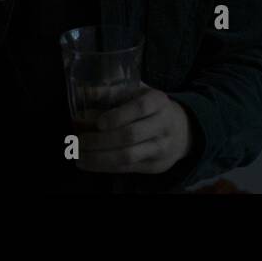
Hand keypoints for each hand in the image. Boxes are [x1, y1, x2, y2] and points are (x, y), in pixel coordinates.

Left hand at [75, 85, 193, 174]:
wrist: (183, 130)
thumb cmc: (152, 108)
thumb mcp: (138, 93)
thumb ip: (111, 92)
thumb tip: (81, 92)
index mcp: (158, 101)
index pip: (140, 108)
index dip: (119, 116)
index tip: (99, 123)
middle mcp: (163, 125)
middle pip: (130, 135)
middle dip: (100, 140)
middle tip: (78, 140)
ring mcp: (160, 147)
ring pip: (127, 156)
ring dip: (98, 158)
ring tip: (78, 154)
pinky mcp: (154, 166)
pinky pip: (126, 168)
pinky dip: (104, 166)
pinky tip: (88, 163)